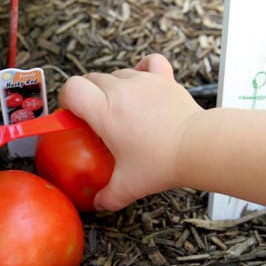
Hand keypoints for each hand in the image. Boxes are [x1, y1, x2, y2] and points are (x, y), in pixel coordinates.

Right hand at [59, 54, 201, 210]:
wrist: (199, 147)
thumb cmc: (163, 163)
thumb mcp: (128, 186)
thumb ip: (108, 197)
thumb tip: (98, 204)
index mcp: (105, 112)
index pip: (72, 88)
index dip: (67, 99)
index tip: (73, 115)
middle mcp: (121, 90)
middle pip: (91, 79)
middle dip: (87, 96)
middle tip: (96, 119)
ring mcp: (144, 80)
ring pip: (116, 73)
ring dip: (112, 86)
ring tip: (121, 108)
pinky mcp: (164, 78)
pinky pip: (148, 62)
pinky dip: (142, 68)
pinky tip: (142, 82)